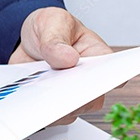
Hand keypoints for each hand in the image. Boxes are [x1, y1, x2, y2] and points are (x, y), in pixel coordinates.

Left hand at [9, 6, 112, 122]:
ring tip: (38, 93)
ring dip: (52, 107)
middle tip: (56, 90)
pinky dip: (35, 110)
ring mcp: (68, 94)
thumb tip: (68, 58)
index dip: (106, 82)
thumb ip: (56, 40)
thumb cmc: (50, 28)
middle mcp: (87, 80)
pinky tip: (26, 99)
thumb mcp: (52, 23)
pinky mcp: (49, 102)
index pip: (113, 75)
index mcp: (97, 57)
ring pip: (68, 113)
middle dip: (73, 98)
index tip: (91, 83)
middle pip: (90, 101)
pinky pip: (45, 115)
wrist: (26, 39)